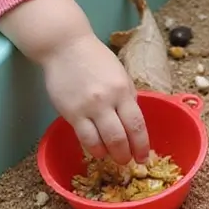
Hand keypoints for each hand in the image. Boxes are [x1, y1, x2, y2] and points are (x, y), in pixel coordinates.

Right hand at [42, 32, 149, 164]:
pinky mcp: (71, 113)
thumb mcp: (120, 75)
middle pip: (121, 137)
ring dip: (109, 154)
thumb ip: (128, 98)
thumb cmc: (95, 60)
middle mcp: (107, 100)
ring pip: (103, 142)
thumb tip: (133, 122)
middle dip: (126, 155)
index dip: (142, 145)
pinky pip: (85, 138)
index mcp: (123, 90)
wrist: (65, 46)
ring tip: (110, 157)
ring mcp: (88, 108)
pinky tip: (96, 150)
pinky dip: (93, 148)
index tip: (143, 157)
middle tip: (127, 161)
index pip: (137, 125)